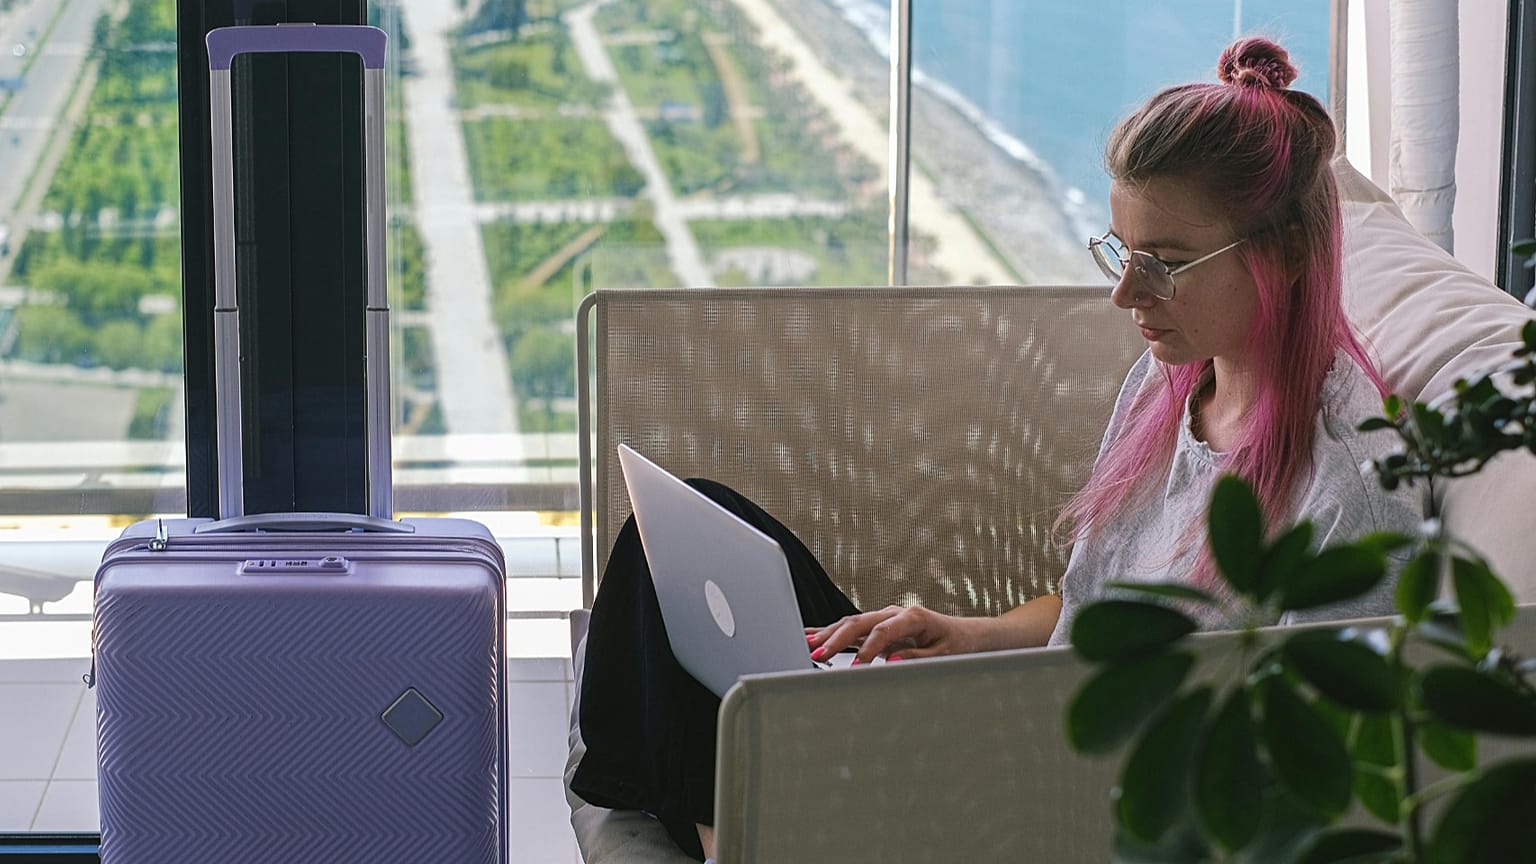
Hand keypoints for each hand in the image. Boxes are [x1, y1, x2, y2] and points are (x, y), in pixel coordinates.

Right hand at [806, 605, 988, 664]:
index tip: (855, 666)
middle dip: (836, 638)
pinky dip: (832, 632)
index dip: (867, 649)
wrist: (966, 635)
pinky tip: (813, 635)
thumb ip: (916, 658)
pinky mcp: (880, 626)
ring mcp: (886, 618)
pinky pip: (853, 628)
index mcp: (913, 617)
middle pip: (860, 622)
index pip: (882, 631)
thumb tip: (891, 662)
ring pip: (852, 623)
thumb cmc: (957, 644)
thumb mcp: (943, 655)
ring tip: (808, 646)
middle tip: (818, 654)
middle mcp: (896, 613)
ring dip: (829, 634)